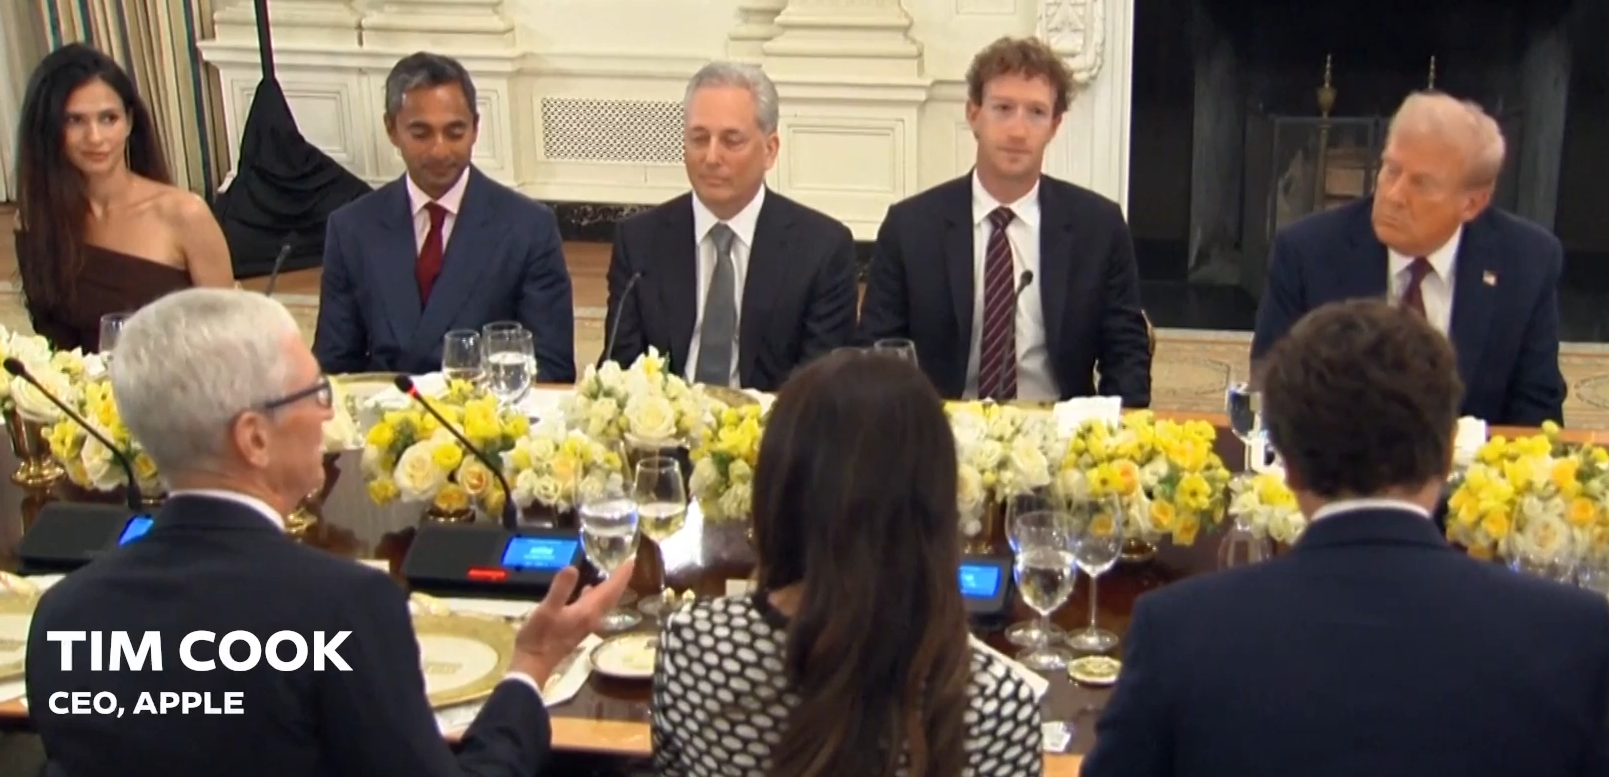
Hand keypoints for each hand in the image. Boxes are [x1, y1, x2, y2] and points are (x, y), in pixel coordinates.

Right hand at [508, 560, 635, 684]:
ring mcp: (585, 624)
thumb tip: (573, 568)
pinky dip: (595, 595)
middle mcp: (591, 618)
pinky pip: (592, 607)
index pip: (610, 590)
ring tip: (611, 573)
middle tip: (627, 564)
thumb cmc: (539, 637)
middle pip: (611, 597)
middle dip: (619, 580)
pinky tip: (587, 590)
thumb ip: (560, 589)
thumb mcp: (547, 610)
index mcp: (587, 611)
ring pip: (603, 602)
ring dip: (609, 588)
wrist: (533, 664)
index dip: (621, 575)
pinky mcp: (576, 628)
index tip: (631, 560)